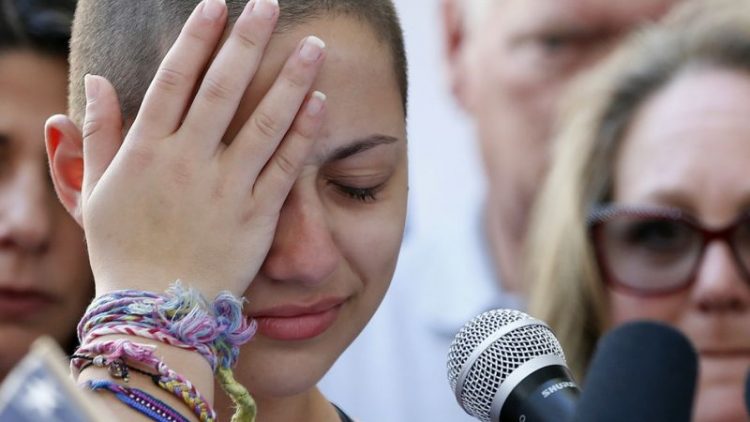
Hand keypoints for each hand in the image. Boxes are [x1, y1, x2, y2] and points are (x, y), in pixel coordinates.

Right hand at [77, 0, 325, 296]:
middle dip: (247, 40)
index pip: (175, 80)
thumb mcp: (95, 192)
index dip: (196, 39)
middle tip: (268, 4)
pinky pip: (284, 168)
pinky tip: (320, 101)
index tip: (216, 6)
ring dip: (290, 79)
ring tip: (314, 45)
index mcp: (146, 152)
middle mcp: (188, 163)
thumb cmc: (124, 251)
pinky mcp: (257, 217)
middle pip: (223, 89)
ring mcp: (226, 189)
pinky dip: (302, 133)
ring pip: (263, 122)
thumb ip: (99, 135)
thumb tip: (96, 82)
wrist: (157, 310)